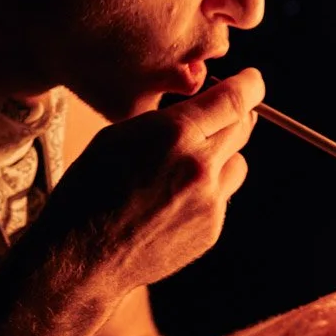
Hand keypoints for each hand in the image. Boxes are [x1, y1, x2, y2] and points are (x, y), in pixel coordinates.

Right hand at [35, 69, 263, 295]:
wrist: (82, 253)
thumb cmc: (90, 189)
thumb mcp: (119, 136)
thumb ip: (167, 121)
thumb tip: (200, 110)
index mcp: (175, 133)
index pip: (235, 100)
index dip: (250, 86)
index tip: (252, 82)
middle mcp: (200, 165)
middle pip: (243, 128)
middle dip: (232, 119)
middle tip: (215, 121)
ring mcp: (210, 201)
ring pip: (237, 164)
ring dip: (221, 158)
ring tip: (182, 169)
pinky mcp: (211, 229)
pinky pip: (222, 198)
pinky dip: (207, 193)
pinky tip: (173, 201)